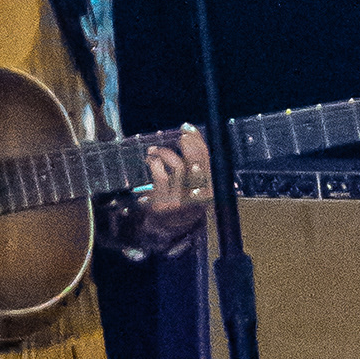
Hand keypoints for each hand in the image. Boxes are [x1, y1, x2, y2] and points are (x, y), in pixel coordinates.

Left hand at [125, 128, 212, 257]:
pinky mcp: (165, 204)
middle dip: (187, 143)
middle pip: (197, 162)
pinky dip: (155, 163)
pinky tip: (150, 160)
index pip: (208, 160)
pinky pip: (161, 176)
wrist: (161, 230)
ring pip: (178, 166)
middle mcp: (198, 197)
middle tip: (177, 135)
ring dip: (165, 153)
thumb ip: (194, 166)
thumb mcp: (191, 186)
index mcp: (208, 190)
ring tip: (154, 150)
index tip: (188, 128)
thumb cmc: (177, 202)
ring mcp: (182, 201)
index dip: (199, 141)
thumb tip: (190, 136)